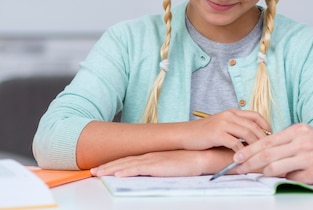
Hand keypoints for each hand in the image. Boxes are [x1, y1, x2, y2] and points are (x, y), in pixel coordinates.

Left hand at [90, 148, 232, 176]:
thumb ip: (157, 168)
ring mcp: (152, 160)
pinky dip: (126, 171)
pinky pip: (137, 169)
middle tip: (93, 171)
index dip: (114, 164)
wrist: (201, 157)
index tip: (103, 168)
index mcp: (152, 156)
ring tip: (98, 173)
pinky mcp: (157, 166)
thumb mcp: (169, 165)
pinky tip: (117, 174)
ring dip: (111, 169)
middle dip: (107, 166)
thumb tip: (149, 173)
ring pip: (127, 165)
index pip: (129, 160)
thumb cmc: (188, 162)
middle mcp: (149, 156)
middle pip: (124, 161)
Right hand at [182, 108, 270, 151]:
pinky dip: (242, 151)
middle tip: (268, 148)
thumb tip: (253, 137)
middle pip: (253, 125)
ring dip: (255, 144)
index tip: (271, 135)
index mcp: (232, 112)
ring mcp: (223, 124)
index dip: (265, 125)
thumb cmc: (204, 133)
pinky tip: (244, 158)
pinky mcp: (217, 134)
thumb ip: (236, 127)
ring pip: (247, 133)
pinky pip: (235, 143)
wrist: (185, 134)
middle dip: (263, 137)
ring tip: (259, 154)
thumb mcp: (222, 124)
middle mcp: (229, 115)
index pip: (255, 115)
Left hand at [233, 123, 312, 184]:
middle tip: (236, 169)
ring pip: (275, 166)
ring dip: (261, 172)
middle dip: (248, 162)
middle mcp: (301, 142)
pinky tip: (275, 180)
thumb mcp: (305, 135)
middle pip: (267, 153)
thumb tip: (262, 153)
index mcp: (298, 130)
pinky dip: (281, 179)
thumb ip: (285, 143)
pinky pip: (290, 178)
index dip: (249, 149)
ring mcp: (307, 158)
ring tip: (253, 175)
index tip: (237, 157)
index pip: (267, 140)